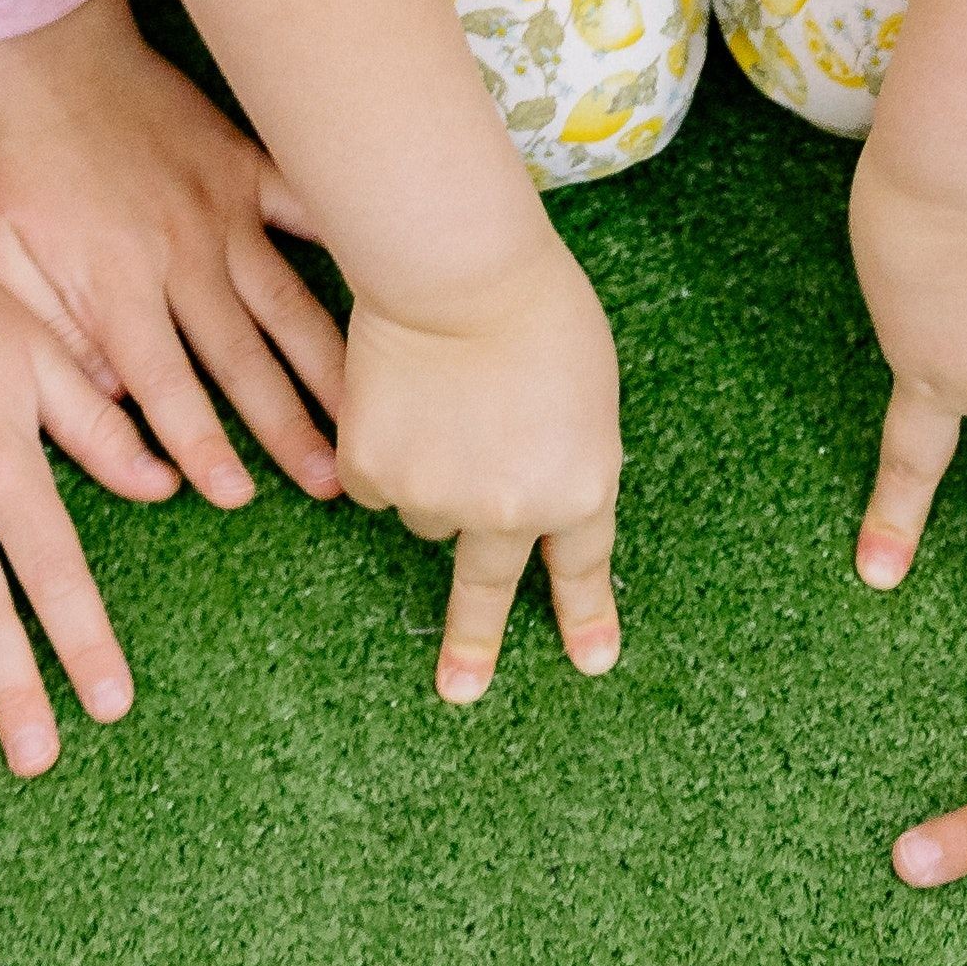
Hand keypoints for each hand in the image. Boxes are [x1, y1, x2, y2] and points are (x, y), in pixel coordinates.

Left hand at [0, 0, 350, 518]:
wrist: (40, 49)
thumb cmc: (11, 161)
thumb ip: (51, 335)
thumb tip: (114, 402)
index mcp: (114, 284)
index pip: (164, 385)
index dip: (200, 445)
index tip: (236, 495)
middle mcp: (182, 255)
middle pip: (243, 358)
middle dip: (288, 428)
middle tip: (332, 484)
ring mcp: (224, 210)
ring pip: (288, 302)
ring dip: (330, 366)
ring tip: (370, 415)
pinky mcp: (246, 167)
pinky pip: (309, 208)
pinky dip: (352, 242)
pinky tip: (399, 282)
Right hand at [338, 245, 620, 703]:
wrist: (457, 273)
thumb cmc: (538, 310)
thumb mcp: (586, 393)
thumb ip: (563, 456)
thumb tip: (525, 494)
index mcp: (579, 490)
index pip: (582, 568)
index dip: (586, 617)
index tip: (592, 664)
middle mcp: (508, 513)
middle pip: (486, 587)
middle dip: (475, 644)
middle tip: (461, 692)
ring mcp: (436, 500)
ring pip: (426, 510)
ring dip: (431, 472)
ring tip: (443, 398)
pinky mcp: (374, 475)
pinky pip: (376, 481)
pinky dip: (383, 447)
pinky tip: (400, 395)